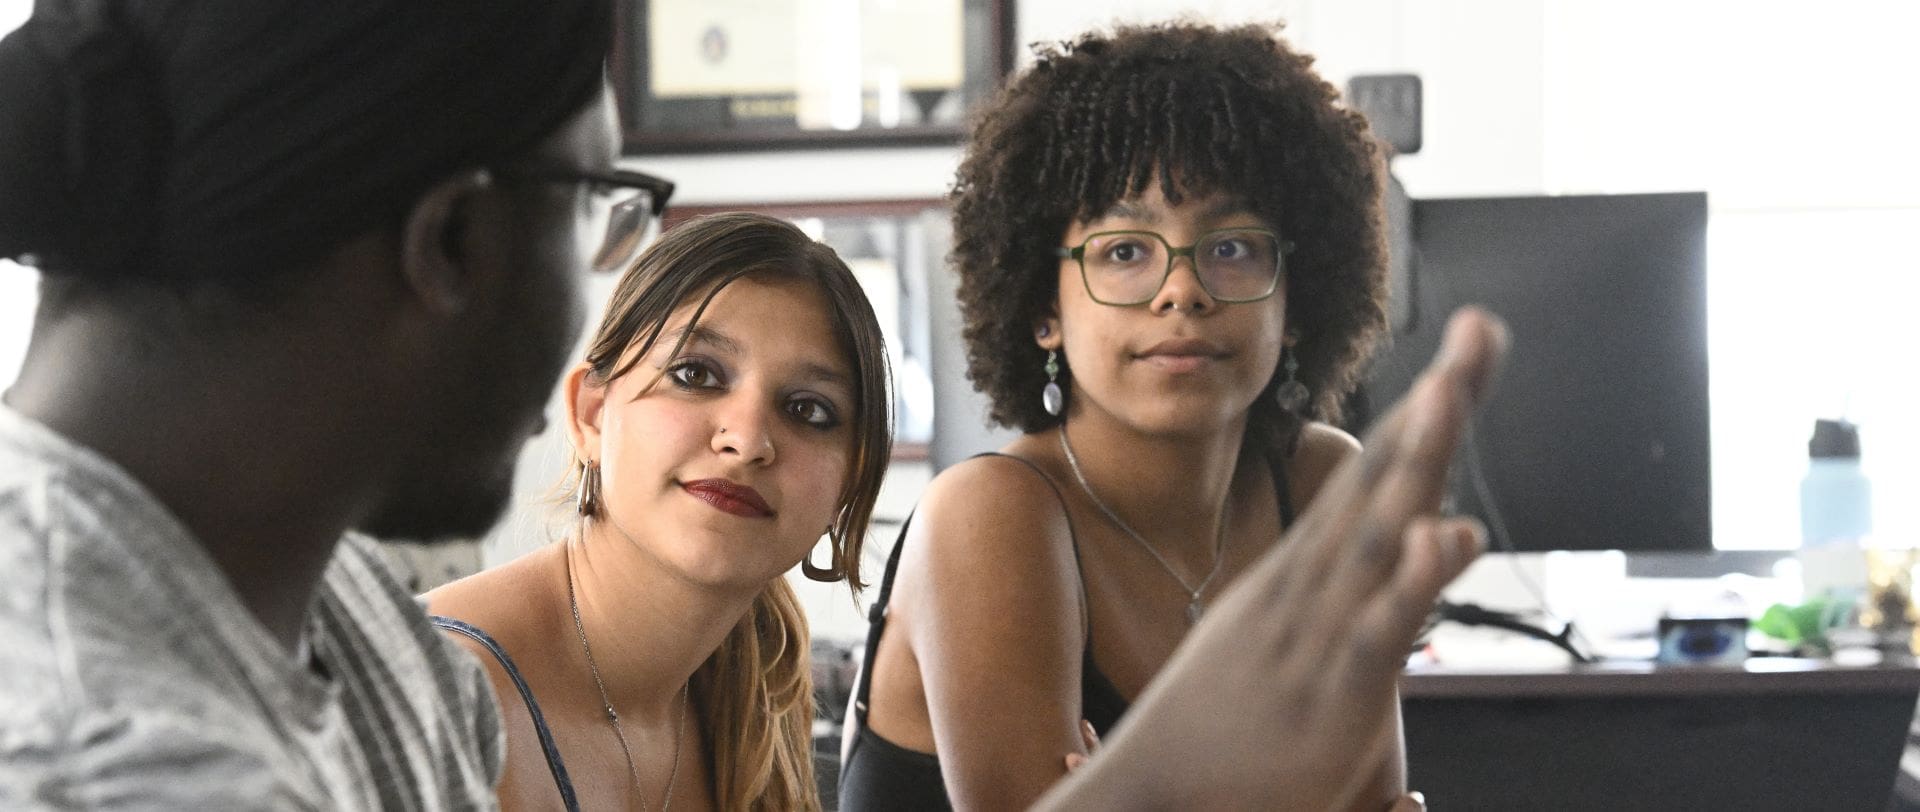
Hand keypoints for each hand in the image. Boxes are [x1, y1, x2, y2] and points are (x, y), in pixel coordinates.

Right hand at [1036, 307, 1506, 810]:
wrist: (1147, 791)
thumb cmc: (1233, 737)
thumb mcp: (1296, 651)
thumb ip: (1361, 603)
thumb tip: (1425, 541)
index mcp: (1308, 573)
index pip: (1375, 473)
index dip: (1424, 408)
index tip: (1470, 341)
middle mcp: (1313, 585)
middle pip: (1383, 478)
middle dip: (1436, 403)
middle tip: (1480, 325)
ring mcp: (1319, 630)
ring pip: (1379, 531)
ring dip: (1418, 459)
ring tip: (1454, 392)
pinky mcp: (1333, 691)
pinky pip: (1381, 627)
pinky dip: (1416, 578)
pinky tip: (1452, 533)